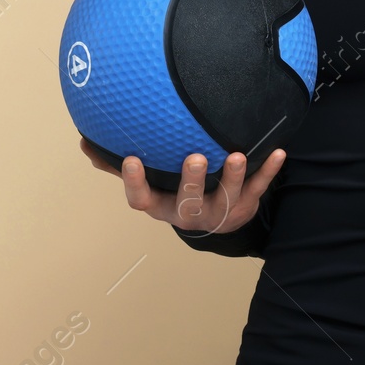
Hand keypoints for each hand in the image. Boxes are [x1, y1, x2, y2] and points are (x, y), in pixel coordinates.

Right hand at [79, 139, 284, 237]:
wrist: (215, 220)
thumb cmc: (174, 191)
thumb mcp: (148, 184)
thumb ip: (117, 165)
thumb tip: (86, 143)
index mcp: (161, 206)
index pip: (142, 200)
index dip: (135, 183)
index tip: (131, 159)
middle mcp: (189, 213)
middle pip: (188, 202)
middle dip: (191, 181)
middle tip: (193, 158)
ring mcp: (220, 211)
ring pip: (227, 196)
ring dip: (233, 175)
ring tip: (237, 155)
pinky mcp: (246, 205)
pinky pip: (259, 188)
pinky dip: (268, 171)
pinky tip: (278, 152)